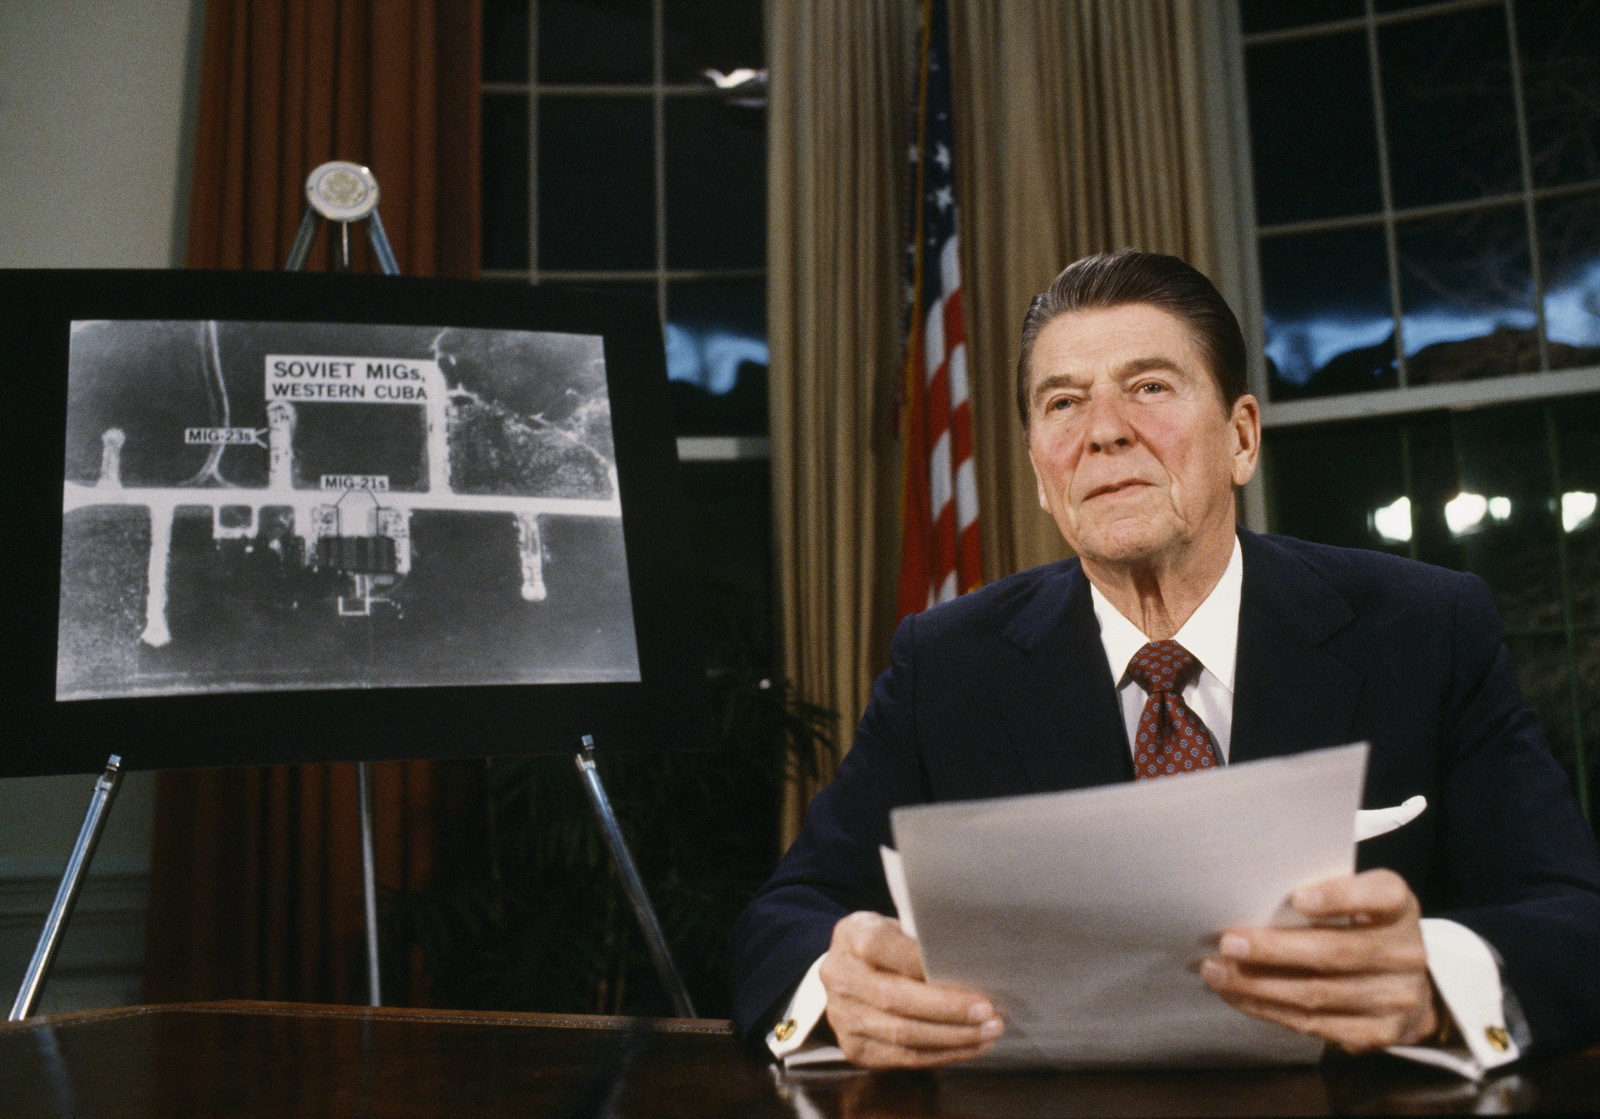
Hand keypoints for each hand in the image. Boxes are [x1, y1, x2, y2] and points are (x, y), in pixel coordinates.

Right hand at [820, 910, 1003, 1067]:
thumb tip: (972, 964)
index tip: (968, 978)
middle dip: (947, 1009)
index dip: (925, 966)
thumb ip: (922, 940)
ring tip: (987, 1033)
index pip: (884, 948)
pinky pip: (903, 1058)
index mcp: (851, 935)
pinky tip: (968, 1046)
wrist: (847, 974)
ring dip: (952, 1037)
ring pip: (901, 1035)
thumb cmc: (886, 945)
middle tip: (988, 1013)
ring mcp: (842, 1016)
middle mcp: (839, 977)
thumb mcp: (897, 926)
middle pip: (894, 999)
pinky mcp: (854, 1048)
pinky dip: (941, 1054)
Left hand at [1200, 869, 1438, 1053]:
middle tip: (1228, 943)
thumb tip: (1251, 899)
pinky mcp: (1378, 1033)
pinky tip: (1238, 996)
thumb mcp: (1358, 900)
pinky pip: (1314, 1023)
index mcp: (1399, 907)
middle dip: (1274, 950)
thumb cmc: (1364, 929)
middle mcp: (1406, 953)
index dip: (1340, 897)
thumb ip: (1323, 894)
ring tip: (1218, 972)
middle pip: (1335, 952)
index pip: (1379, 895)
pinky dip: (1268, 1009)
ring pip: (1317, 994)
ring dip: (1258, 985)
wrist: (1412, 988)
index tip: (1298, 898)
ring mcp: (1396, 998)